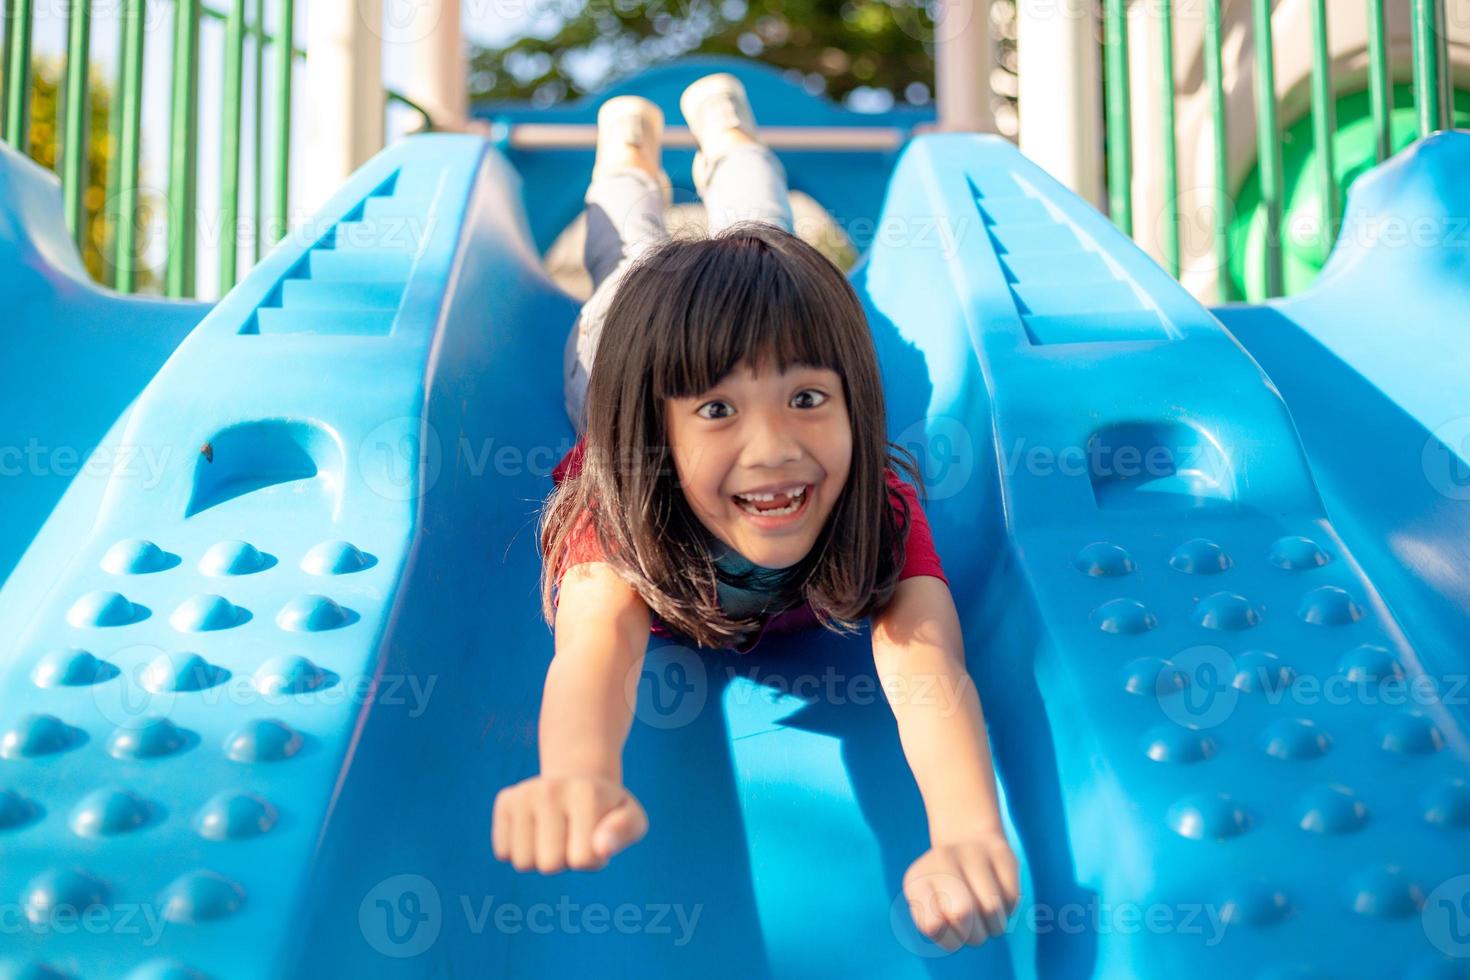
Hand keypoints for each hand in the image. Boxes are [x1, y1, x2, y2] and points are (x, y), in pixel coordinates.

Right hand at [492, 773, 647, 873]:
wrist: (578, 781)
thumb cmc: (607, 810)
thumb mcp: (632, 819)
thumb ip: (625, 832)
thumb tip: (601, 848)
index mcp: (586, 792)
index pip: (584, 859)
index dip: (594, 858)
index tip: (597, 837)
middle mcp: (551, 788)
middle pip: (550, 865)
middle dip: (565, 861)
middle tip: (574, 835)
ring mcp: (524, 794)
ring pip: (524, 862)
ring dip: (541, 858)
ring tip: (556, 833)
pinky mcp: (505, 802)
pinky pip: (503, 853)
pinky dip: (519, 851)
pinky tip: (535, 830)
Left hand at [902, 832, 1019, 950]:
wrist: (966, 841)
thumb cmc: (947, 891)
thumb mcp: (930, 909)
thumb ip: (935, 926)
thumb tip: (944, 926)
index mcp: (917, 879)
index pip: (932, 925)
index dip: (949, 939)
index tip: (951, 929)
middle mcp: (942, 859)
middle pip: (963, 914)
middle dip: (974, 935)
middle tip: (973, 928)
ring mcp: (972, 851)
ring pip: (992, 909)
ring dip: (994, 926)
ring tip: (986, 916)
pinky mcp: (1001, 852)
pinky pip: (1012, 898)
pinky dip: (1008, 909)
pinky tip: (998, 898)